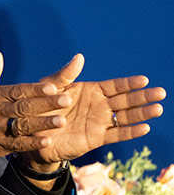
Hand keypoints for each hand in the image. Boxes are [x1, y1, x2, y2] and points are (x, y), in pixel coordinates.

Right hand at [0, 50, 71, 180]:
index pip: (17, 90)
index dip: (35, 89)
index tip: (53, 86)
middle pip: (24, 106)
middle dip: (46, 103)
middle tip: (66, 100)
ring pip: (23, 125)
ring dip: (42, 123)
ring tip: (61, 121)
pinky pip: (16, 144)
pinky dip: (31, 143)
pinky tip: (46, 141)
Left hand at [23, 54, 165, 165]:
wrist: (33, 132)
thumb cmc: (40, 106)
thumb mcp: (50, 87)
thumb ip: (65, 74)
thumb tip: (80, 57)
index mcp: (90, 90)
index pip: (114, 86)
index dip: (129, 83)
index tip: (145, 80)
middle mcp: (98, 105)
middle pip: (125, 100)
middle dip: (143, 96)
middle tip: (162, 92)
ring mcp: (98, 122)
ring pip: (125, 117)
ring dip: (142, 113)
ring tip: (158, 108)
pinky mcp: (95, 138)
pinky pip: (116, 134)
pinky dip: (130, 131)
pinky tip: (145, 127)